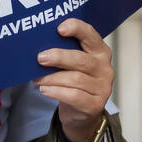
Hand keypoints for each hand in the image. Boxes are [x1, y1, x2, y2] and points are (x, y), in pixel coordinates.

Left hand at [33, 17, 113, 141]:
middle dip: (59, 57)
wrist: (82, 112)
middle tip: (40, 58)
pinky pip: (74, 96)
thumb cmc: (74, 82)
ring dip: (52, 78)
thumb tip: (38, 46)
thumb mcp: (72, 65)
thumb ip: (64, 53)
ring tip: (37, 78)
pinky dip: (56, 92)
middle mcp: (104, 68)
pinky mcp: (95, 105)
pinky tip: (44, 90)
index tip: (59, 28)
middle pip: (81, 59)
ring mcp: (102, 88)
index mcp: (100, 52)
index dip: (77, 28)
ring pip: (75, 79)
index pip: (91, 35)